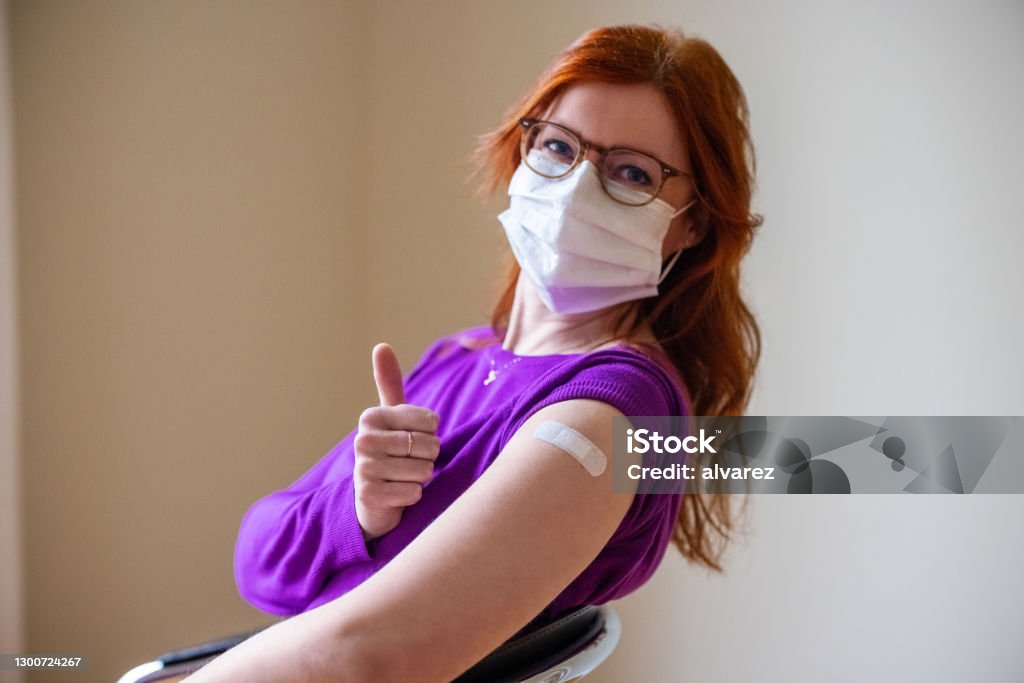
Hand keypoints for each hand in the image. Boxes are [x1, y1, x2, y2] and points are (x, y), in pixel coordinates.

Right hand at [354, 343, 439, 539]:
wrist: (373, 498)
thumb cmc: (391, 450)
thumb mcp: (392, 416)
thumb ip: (389, 383)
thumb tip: (381, 345)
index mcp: (371, 417)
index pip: (430, 421)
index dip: (432, 433)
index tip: (414, 438)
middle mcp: (362, 440)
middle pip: (428, 446)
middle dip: (428, 457)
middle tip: (411, 461)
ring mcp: (363, 469)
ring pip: (423, 470)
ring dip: (422, 477)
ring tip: (405, 476)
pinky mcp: (369, 496)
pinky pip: (413, 492)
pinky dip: (413, 495)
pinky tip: (399, 493)